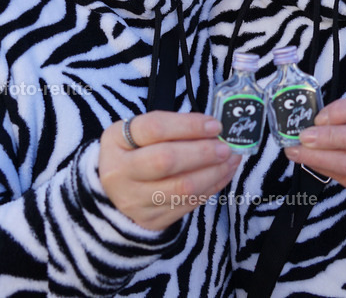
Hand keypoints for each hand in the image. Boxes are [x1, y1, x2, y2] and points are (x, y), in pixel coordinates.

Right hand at [98, 111, 240, 231]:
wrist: (114, 189)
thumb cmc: (135, 152)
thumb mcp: (140, 132)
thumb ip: (172, 126)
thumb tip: (213, 128)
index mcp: (115, 141)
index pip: (154, 129)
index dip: (188, 126)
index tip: (215, 125)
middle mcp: (119, 172)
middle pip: (166, 161)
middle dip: (203, 153)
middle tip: (226, 147)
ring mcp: (134, 200)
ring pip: (182, 188)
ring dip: (214, 173)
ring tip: (231, 160)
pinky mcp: (151, 220)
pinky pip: (188, 204)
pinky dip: (211, 188)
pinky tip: (222, 175)